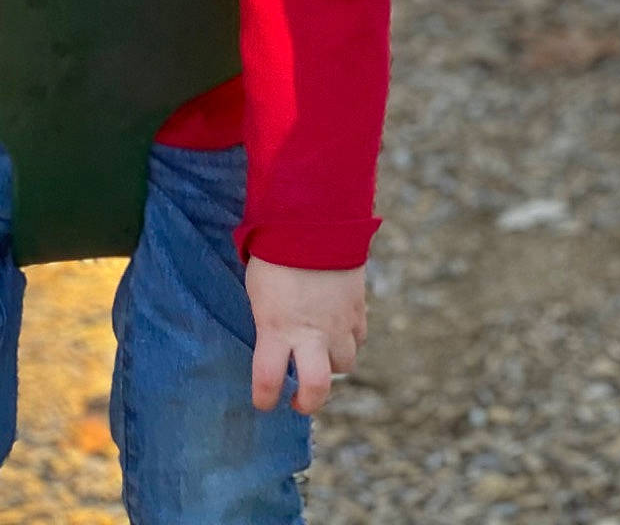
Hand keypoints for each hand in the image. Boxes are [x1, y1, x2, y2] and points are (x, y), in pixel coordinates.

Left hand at [245, 257, 365, 414]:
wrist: (315, 218)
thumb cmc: (277, 253)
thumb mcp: (260, 293)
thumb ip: (268, 323)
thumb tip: (274, 341)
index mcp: (276, 329)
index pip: (268, 382)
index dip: (265, 399)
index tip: (264, 402)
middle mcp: (310, 333)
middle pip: (317, 389)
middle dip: (309, 402)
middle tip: (299, 398)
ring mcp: (338, 323)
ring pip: (346, 365)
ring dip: (332, 363)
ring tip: (320, 351)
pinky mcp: (358, 307)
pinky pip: (359, 337)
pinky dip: (349, 338)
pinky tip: (337, 326)